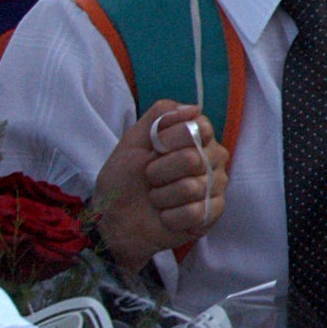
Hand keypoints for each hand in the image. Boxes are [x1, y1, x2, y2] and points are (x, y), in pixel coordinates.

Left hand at [93, 103, 226, 272]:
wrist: (112, 219)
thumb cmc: (123, 180)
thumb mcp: (132, 141)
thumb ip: (160, 116)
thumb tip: (194, 107)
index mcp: (196, 140)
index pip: (200, 127)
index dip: (170, 139)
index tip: (153, 149)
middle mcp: (212, 161)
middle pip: (194, 158)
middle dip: (160, 171)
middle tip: (151, 178)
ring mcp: (214, 188)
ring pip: (192, 187)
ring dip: (162, 196)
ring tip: (156, 200)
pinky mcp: (211, 215)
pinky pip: (195, 213)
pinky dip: (170, 217)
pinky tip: (165, 217)